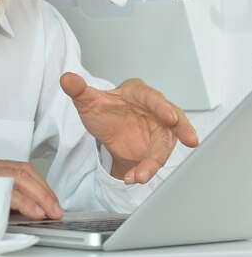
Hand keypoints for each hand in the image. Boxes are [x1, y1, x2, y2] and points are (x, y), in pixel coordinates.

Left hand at [60, 72, 197, 184]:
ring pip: (164, 145)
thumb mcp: (88, 101)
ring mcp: (158, 130)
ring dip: (155, 161)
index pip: (153, 97)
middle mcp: (154, 110)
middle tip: (190, 140)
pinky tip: (133, 177)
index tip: (171, 117)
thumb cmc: (105, 109)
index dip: (163, 107)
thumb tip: (67, 79)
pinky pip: (155, 160)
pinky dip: (144, 169)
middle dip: (181, 131)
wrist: (107, 129)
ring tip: (140, 176)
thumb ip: (78, 90)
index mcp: (139, 93)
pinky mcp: (156, 149)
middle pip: (171, 121)